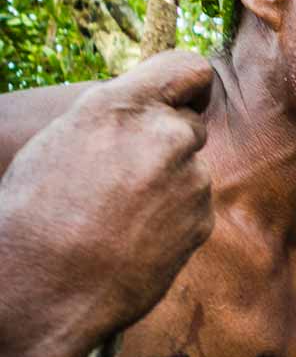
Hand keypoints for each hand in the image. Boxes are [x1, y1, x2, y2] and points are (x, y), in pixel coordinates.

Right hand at [0, 51, 214, 326]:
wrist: (42, 288)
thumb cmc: (33, 214)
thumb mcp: (61, 140)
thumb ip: (116, 119)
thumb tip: (148, 112)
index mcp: (120, 106)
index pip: (188, 67)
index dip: (186, 85)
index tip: (181, 100)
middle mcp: (164, 135)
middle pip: (189, 125)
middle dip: (168, 144)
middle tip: (127, 176)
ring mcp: (190, 178)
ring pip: (191, 170)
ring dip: (168, 185)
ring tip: (118, 216)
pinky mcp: (202, 218)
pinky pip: (193, 208)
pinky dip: (173, 220)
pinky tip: (133, 239)